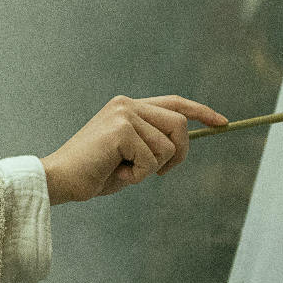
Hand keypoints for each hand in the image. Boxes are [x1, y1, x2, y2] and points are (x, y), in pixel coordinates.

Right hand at [41, 95, 226, 203]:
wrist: (59, 179)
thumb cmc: (92, 174)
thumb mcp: (129, 155)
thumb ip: (151, 144)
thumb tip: (182, 145)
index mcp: (127, 106)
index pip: (174, 102)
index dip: (201, 111)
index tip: (222, 123)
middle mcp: (127, 104)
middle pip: (179, 124)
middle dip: (179, 154)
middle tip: (160, 174)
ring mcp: (124, 114)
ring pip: (168, 146)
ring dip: (152, 169)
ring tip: (124, 172)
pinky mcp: (121, 129)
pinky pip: (152, 160)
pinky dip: (138, 176)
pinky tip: (116, 174)